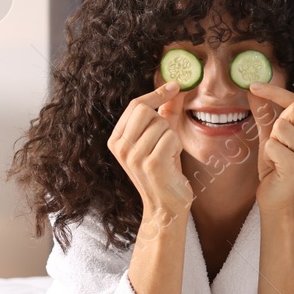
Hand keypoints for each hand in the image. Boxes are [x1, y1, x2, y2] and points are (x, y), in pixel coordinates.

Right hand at [109, 82, 191, 221]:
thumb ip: (165, 113)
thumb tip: (174, 87)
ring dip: (172, 136)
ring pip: (161, 124)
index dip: (156, 93)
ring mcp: (134, 156)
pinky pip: (171, 137)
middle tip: (166, 137)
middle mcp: (120, 147)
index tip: (175, 85)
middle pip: (144, 109)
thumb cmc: (165, 172)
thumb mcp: (159, 140)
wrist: (166, 208)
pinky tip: (172, 161)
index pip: (135, 105)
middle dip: (162, 119)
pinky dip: (177, 146)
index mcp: (116, 140)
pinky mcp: (151, 164)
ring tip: (168, 155)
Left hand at [249, 82, 293, 214]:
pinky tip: (275, 167)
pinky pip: (273, 145)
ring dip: (271, 142)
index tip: (253, 86)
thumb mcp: (271, 137)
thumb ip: (265, 113)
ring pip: (281, 127)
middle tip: (277, 144)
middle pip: (293, 109)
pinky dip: (268, 155)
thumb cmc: (276, 168)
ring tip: (276, 157)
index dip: (275, 91)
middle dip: (277, 124)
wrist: (278, 201)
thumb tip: (253, 91)